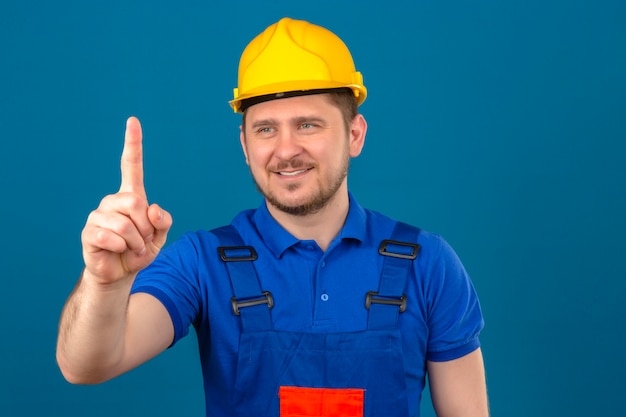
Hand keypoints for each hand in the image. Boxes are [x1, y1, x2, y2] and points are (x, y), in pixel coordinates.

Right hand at [81, 117, 171, 284]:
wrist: (121, 273)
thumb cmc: (139, 250)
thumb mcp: (160, 236)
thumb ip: (163, 221)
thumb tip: (152, 209)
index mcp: (132, 197)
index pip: (131, 166)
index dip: (132, 144)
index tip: (133, 121)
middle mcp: (113, 201)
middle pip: (135, 202)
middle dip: (145, 227)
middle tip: (142, 240)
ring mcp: (99, 215)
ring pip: (125, 224)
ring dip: (135, 241)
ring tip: (130, 248)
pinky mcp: (89, 232)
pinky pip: (111, 237)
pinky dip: (122, 249)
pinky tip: (117, 251)